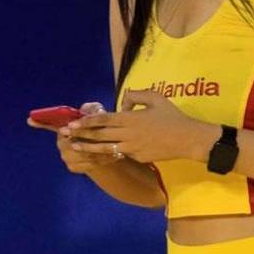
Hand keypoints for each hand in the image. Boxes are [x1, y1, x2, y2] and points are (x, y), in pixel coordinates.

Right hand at [27, 102, 123, 174]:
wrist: (105, 150)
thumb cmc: (99, 128)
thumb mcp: (99, 116)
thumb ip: (93, 110)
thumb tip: (89, 109)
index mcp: (64, 127)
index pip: (48, 123)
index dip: (39, 122)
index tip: (29, 120)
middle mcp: (60, 142)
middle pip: (67, 143)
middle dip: (83, 141)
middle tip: (98, 139)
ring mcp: (65, 156)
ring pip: (78, 155)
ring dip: (94, 152)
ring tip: (111, 148)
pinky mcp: (73, 167)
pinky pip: (85, 165)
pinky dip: (99, 160)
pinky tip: (111, 156)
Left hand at [65, 90, 214, 163]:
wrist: (188, 139)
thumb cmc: (173, 116)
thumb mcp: (156, 98)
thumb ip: (137, 95)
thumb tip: (123, 101)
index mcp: (131, 118)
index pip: (104, 119)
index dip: (87, 121)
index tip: (74, 122)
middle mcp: (128, 134)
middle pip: (100, 134)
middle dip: (81, 134)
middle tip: (65, 134)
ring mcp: (132, 148)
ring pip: (106, 148)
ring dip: (88, 147)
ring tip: (74, 146)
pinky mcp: (138, 157)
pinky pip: (121, 153)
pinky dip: (109, 152)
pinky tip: (98, 152)